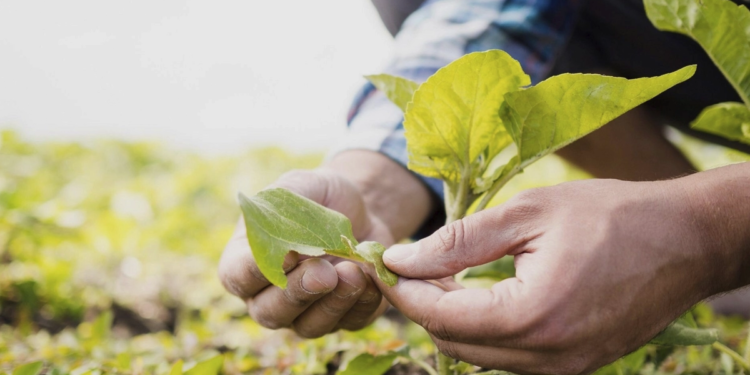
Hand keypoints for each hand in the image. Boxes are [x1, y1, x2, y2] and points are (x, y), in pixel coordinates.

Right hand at [219, 169, 392, 337]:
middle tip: (324, 272)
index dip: (257, 271)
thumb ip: (282, 209)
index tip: (286, 254)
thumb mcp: (299, 186)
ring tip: (353, 272)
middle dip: (298, 293)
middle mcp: (269, 295)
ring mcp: (305, 312)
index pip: (238, 277)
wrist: (361, 209)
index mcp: (246, 261)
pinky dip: (362, 303)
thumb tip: (284, 247)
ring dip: (333, 303)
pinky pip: (350, 322)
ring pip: (309, 326)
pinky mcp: (343, 318)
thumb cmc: (318, 197)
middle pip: (270, 312)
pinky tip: (371, 277)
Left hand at [376, 178, 722, 373]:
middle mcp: (548, 356)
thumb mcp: (527, 214)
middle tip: (404, 266)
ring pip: (479, 355)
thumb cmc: (612, 215)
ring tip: (436, 276)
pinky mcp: (575, 366)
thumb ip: (458, 241)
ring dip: (451, 319)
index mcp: (533, 316)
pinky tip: (476, 294)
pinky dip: (483, 329)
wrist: (686, 240)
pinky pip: (510, 357)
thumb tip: (401, 258)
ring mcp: (564, 368)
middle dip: (422, 306)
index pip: (442, 317)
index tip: (383, 262)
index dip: (404, 290)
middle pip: (455, 343)